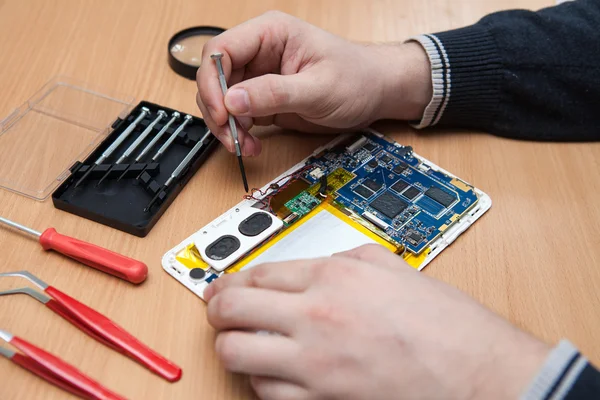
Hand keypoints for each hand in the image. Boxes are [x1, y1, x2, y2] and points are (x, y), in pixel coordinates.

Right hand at [196, 11, 431, 156]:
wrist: (375, 93)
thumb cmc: (356, 77)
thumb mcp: (318, 88)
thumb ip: (275, 93)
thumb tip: (233, 100)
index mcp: (270, 34)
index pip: (221, 50)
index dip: (213, 83)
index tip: (222, 113)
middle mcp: (259, 53)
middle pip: (215, 78)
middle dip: (218, 111)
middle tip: (232, 137)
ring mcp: (259, 77)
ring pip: (222, 101)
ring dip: (227, 127)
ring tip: (246, 146)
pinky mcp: (263, 100)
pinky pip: (237, 116)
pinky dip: (239, 134)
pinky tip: (252, 145)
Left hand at [204, 244, 549, 399]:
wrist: (477, 374)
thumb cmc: (447, 325)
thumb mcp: (393, 267)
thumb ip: (346, 259)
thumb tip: (316, 266)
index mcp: (334, 276)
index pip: (258, 274)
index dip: (232, 280)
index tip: (224, 284)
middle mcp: (316, 316)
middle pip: (233, 310)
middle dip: (216, 309)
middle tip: (217, 310)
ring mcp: (314, 364)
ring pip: (237, 354)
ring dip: (232, 346)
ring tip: (240, 341)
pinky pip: (265, 392)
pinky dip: (260, 379)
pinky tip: (271, 371)